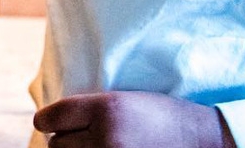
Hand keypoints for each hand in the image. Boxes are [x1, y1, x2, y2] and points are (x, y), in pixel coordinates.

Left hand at [33, 92, 236, 147]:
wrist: (200, 139)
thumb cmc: (158, 116)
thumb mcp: (122, 100)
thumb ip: (87, 110)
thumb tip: (44, 125)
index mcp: (106, 109)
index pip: (51, 117)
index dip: (47, 120)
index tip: (48, 122)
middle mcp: (107, 137)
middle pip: (56, 145)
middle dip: (66, 140)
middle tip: (86, 136)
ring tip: (96, 146)